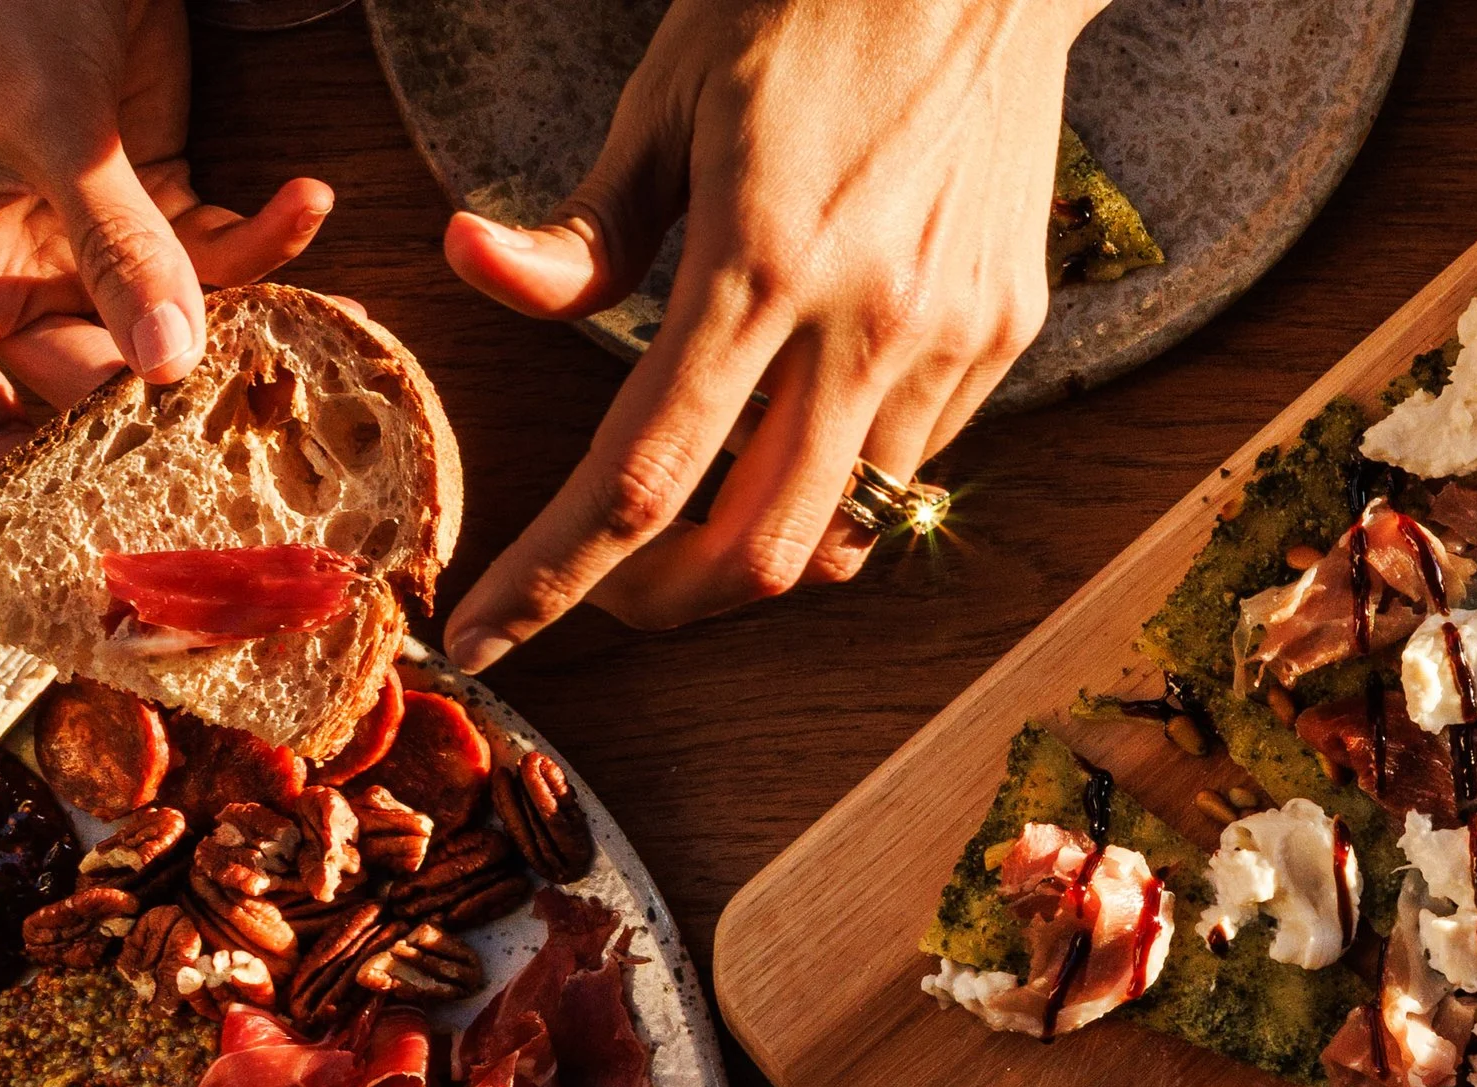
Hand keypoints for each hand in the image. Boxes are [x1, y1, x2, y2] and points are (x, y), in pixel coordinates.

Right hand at [0, 0, 332, 478]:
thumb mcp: (52, 130)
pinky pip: (216, 256)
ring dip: (252, 320)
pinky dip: (268, 239)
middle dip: (183, 399)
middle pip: (97, 387)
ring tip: (330, 319)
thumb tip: (167, 358)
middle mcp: (7, 280)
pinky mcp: (151, 209)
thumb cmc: (8, 8)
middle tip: (270, 418)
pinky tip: (307, 200)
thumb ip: (113, 245)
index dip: (41, 482)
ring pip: (174, 329)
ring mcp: (82, 250)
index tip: (129, 523)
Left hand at [441, 0, 1102, 658]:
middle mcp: (864, 324)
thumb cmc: (811, 7)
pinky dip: (842, 473)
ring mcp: (949, 338)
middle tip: (609, 586)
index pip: (639, 477)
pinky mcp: (1003, 331)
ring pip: (845, 526)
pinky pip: (913, 459)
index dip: (551, 579)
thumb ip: (586, 227)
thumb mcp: (668, 96)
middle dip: (664, 604)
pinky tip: (809, 411)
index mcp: (758, 264)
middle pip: (756, 555)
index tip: (483, 634)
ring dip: (760, 542)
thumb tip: (473, 267)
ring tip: (709, 498)